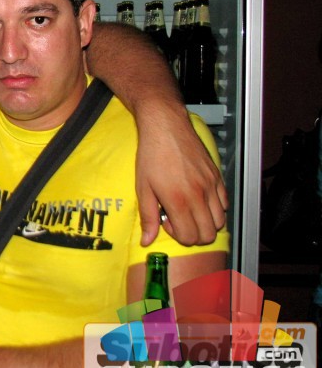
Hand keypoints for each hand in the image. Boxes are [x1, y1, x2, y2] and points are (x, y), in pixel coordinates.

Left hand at [135, 102, 227, 245]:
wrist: (165, 127)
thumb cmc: (151, 154)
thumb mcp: (143, 187)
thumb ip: (148, 217)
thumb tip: (147, 240)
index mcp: (178, 200)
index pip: (190, 237)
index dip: (178, 236)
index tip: (167, 222)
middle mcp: (199, 195)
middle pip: (208, 234)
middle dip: (193, 234)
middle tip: (178, 219)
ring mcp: (211, 185)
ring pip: (220, 221)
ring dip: (205, 222)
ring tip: (188, 209)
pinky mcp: (217, 176)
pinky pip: (224, 203)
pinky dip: (214, 208)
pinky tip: (198, 198)